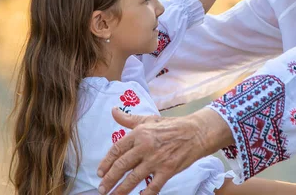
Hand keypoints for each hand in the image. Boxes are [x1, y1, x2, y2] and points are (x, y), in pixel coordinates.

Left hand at [97, 107, 231, 194]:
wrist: (196, 132)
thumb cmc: (172, 126)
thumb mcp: (149, 119)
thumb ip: (129, 119)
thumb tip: (113, 110)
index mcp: (139, 133)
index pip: (117, 149)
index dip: (106, 162)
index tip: (100, 172)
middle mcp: (145, 146)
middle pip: (122, 166)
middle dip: (109, 180)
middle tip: (102, 189)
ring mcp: (156, 159)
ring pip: (133, 178)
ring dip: (121, 190)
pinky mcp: (168, 170)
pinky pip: (153, 186)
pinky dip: (145, 194)